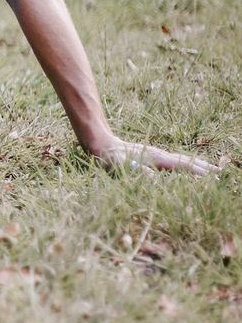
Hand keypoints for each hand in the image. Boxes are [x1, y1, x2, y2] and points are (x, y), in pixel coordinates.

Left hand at [93, 135, 219, 174]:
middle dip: (202, 166)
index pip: (180, 166)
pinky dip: (186, 164)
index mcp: (155, 158)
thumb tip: (152, 177)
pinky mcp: (152, 157)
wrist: (101, 144)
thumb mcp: (119, 165)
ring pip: (181, 160)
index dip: (196, 171)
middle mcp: (159, 155)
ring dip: (197, 164)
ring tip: (212, 170)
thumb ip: (135, 171)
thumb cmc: (109, 157)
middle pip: (185, 161)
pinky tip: (189, 169)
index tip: (211, 177)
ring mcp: (156, 155)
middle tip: (220, 172)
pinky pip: (174, 161)